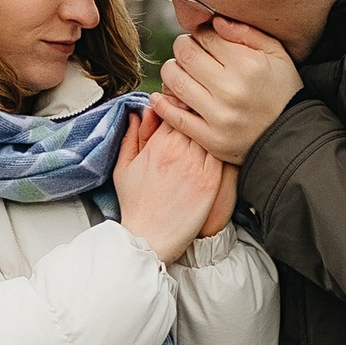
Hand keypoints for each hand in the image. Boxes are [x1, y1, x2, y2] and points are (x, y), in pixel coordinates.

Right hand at [114, 109, 227, 266]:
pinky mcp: (210, 182)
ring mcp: (196, 167)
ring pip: (211, 134)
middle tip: (203, 115)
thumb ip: (131, 137)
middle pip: (196, 119)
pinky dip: (222, 148)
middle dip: (198, 115)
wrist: (149, 238)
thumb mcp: (123, 167)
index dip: (181, 107)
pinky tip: (222, 148)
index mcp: (157, 145)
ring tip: (214, 129)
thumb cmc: (135, 206)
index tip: (184, 108)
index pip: (175, 111)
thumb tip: (136, 115)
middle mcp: (178, 152)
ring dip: (212, 130)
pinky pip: (222, 155)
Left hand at [151, 20, 300, 165]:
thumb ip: (247, 33)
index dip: (200, 33)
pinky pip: (175, 117)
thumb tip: (215, 21)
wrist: (292, 136)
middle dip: (182, 48)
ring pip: (175, 82)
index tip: (203, 38)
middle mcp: (230, 89)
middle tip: (187, 51)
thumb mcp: (277, 55)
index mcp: (247, 64)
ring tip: (179, 70)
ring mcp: (218, 116)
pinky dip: (163, 103)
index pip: (205, 37)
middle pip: (186, 55)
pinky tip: (163, 95)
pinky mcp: (210, 138)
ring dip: (171, 71)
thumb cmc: (284, 90)